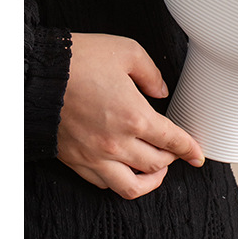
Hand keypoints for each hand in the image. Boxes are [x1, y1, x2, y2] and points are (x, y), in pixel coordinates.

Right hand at [57, 33, 205, 199]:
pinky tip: (125, 171)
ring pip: (130, 186)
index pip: (171, 141)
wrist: (40, 74)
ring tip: (156, 173)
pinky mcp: (75, 161)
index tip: (197, 155)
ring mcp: (94, 156)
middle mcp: (116, 143)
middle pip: (156, 165)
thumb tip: (162, 91)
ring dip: (149, 182)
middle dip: (172, 160)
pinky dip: (120, 182)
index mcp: (134, 116)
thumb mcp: (128, 52)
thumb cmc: (82, 60)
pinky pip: (103, 184)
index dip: (189, 149)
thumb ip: (152, 73)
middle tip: (176, 153)